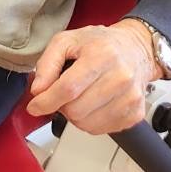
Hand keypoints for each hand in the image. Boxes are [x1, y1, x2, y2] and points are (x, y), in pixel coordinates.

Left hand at [25, 21, 161, 134]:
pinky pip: (101, 130)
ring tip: (78, 98)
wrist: (135, 49)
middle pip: (77, 109)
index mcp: (101, 55)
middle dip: (61, 106)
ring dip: (74, 116)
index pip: (69, 88)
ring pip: (87, 124)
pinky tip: (92, 105)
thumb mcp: (66, 41)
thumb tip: (37, 91)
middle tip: (62, 94)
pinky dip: (89, 121)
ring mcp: (130, 97)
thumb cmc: (100, 43)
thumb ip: (47, 64)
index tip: (35, 106)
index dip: (46, 101)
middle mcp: (120, 77)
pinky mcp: (135, 113)